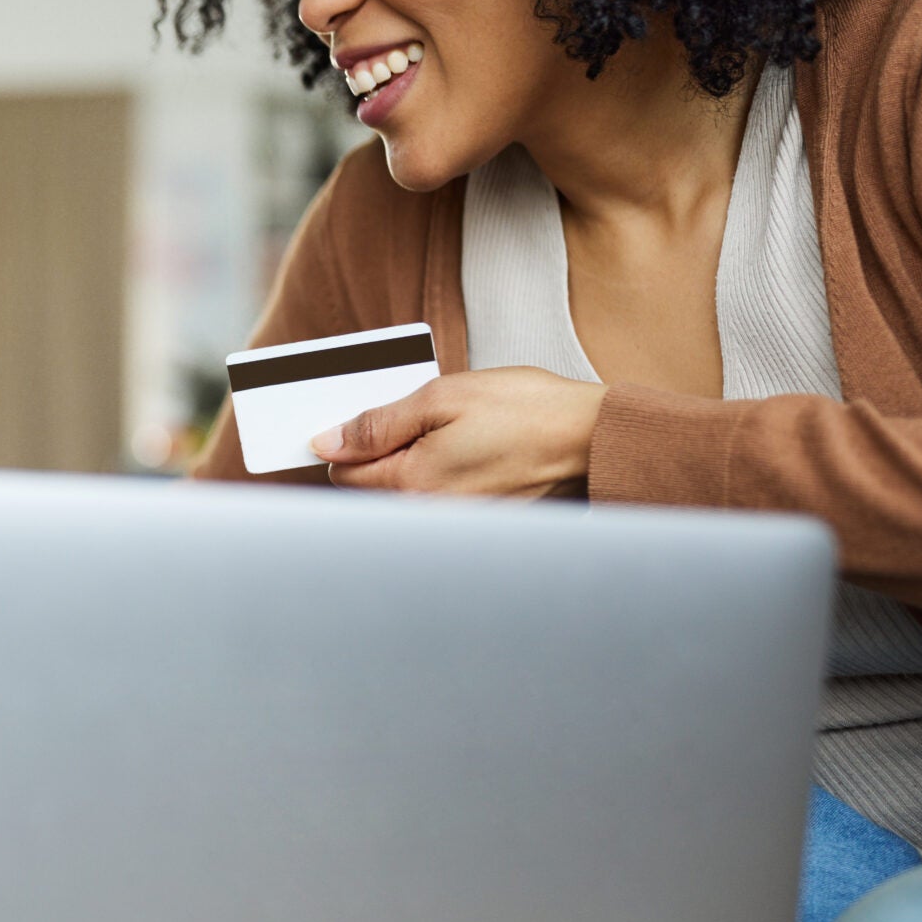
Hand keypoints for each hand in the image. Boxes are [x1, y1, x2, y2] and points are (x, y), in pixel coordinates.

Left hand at [309, 367, 604, 496]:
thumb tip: (327, 442)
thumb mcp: (442, 398)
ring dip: (410, 462)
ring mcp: (455, 523)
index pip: (343, 473)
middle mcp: (429, 515)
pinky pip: (437, 498)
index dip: (346, 439)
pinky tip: (467, 446)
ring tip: (450, 429)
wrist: (593, 438)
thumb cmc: (527, 411)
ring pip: (404, 493)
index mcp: (412, 485)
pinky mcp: (478, 522)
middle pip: (370, 488)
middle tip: (415, 416)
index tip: (366, 415)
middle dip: (377, 452)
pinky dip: (439, 472)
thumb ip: (377, 423)